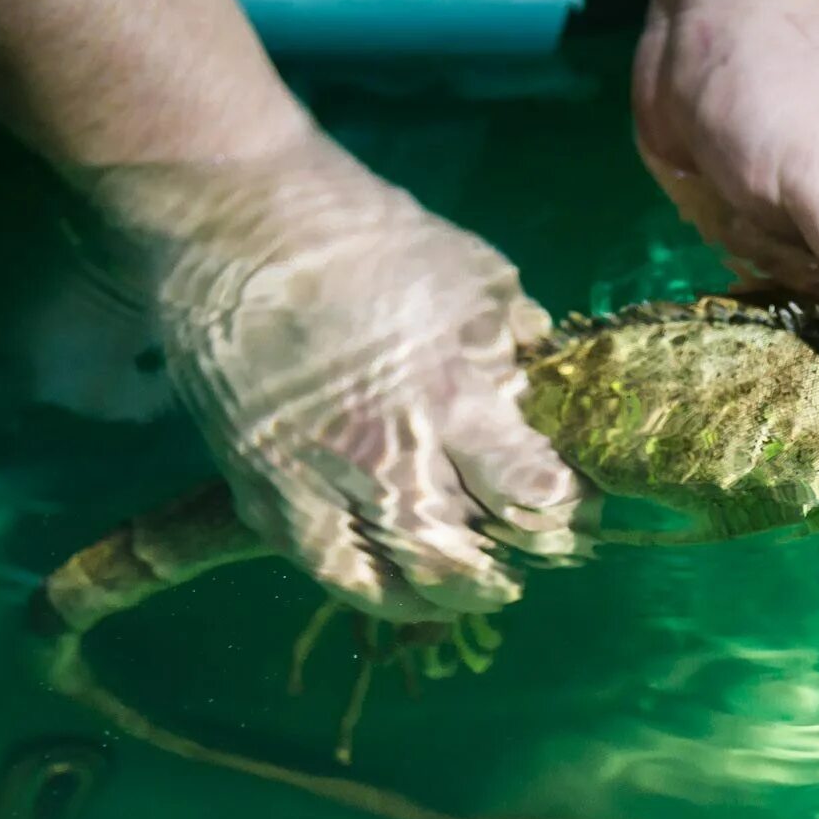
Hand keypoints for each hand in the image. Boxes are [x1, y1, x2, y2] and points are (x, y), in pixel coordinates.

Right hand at [92, 132, 587, 622]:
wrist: (236, 225)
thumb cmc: (368, 237)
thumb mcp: (477, 277)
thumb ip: (515, 344)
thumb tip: (543, 388)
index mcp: (455, 397)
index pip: (535, 494)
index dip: (571, 509)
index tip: (582, 501)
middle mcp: (392, 458)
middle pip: (480, 554)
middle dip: (529, 560)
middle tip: (551, 551)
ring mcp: (324, 485)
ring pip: (412, 582)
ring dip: (465, 593)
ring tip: (492, 583)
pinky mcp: (269, 496)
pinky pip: (336, 574)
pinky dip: (385, 594)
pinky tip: (412, 591)